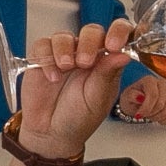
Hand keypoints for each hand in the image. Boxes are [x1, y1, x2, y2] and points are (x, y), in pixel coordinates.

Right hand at [14, 18, 132, 161]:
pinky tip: (52, 76)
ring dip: (65, 49)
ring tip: (66, 68)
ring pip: (65, 36)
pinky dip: (46, 57)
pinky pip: (43, 45)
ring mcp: (64, 55)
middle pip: (91, 31)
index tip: (114, 44)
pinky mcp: (42, 59)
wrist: (51, 134)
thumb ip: (108, 74)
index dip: (119, 32)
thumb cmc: (78, 118)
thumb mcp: (98, 99)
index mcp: (107, 63)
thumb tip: (124, 54)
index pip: (118, 35)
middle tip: (85, 62)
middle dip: (89, 42)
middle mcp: (86, 55)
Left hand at [114, 76, 165, 124]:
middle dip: (151, 113)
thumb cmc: (132, 98)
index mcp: (149, 80)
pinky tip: (159, 119)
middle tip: (143, 115)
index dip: (146, 108)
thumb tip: (139, 97)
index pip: (153, 95)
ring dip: (158, 117)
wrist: (137, 102)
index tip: (139, 115)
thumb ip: (132, 96)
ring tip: (150, 116)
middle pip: (161, 103)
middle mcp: (162, 84)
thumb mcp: (127, 97)